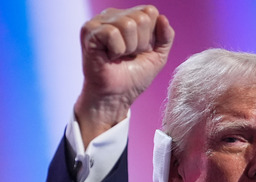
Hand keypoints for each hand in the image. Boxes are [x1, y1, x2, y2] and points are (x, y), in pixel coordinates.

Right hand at [74, 5, 174, 145]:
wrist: (117, 96)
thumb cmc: (134, 76)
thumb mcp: (158, 56)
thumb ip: (166, 36)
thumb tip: (163, 18)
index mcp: (128, 16)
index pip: (150, 11)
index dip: (151, 35)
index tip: (141, 50)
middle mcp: (112, 15)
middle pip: (141, 17)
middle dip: (141, 43)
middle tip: (129, 55)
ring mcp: (99, 22)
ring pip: (128, 24)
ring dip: (129, 48)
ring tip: (120, 57)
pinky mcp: (89, 31)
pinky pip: (113, 33)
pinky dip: (117, 50)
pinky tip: (110, 57)